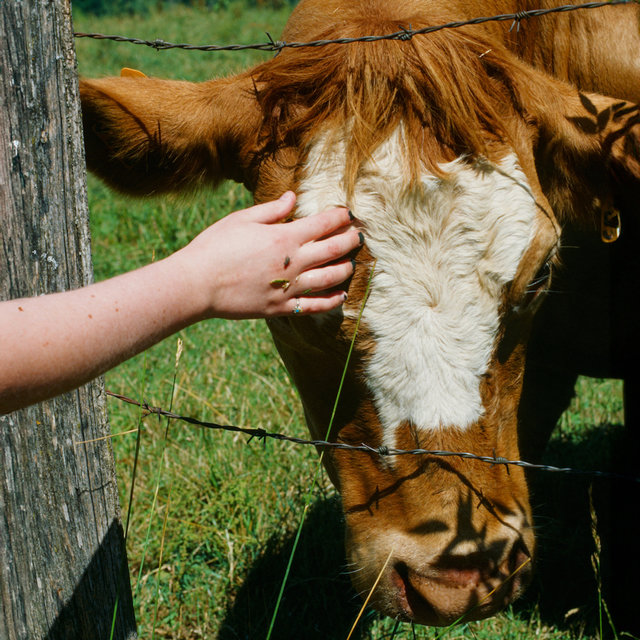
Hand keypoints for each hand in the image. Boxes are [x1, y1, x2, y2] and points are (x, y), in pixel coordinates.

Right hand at [173, 192, 361, 318]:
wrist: (197, 284)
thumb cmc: (215, 247)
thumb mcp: (241, 220)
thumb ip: (272, 210)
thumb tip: (293, 197)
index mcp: (284, 237)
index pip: (323, 224)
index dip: (340, 217)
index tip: (348, 214)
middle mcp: (293, 263)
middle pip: (334, 249)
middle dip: (350, 240)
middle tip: (359, 236)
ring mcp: (289, 288)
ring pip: (330, 278)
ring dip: (345, 268)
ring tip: (351, 263)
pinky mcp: (282, 308)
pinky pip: (315, 306)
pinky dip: (332, 301)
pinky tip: (342, 295)